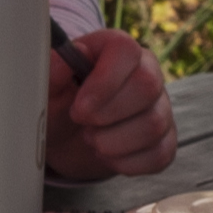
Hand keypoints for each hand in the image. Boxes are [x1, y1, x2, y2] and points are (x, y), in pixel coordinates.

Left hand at [45, 27, 176, 180]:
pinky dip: (127, 163)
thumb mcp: (47, 87)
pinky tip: (107, 155)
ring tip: (91, 139)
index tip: (79, 108)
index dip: (103, 81)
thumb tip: (62, 62)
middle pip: (148, 85)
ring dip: (113, 142)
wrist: (66, 136)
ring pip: (154, 124)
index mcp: (116, 49)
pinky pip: (160, 154)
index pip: (126, 51)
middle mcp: (146, 72)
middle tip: (83, 123)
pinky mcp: (165, 139)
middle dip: (108, 114)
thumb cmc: (59, 103)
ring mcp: (160, 106)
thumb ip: (51, 73)